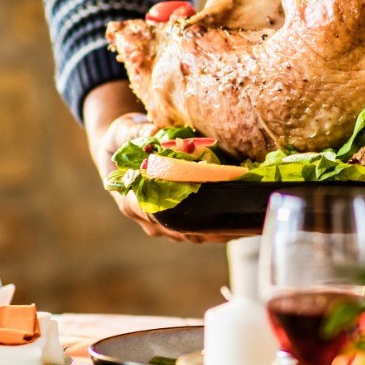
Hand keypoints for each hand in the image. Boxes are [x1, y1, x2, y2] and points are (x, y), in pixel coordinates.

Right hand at [82, 84, 231, 243]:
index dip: (177, 214)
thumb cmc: (121, 139)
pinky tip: (241, 222)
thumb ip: (136, 132)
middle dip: (208, 226)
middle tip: (235, 221)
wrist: (120, 150)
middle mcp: (147, 218)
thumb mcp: (123, 130)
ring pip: (192, 234)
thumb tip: (155, 132)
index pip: (153, 213)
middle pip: (179, 230)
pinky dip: (219, 227)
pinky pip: (199, 229)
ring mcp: (163, 223)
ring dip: (218, 231)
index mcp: (129, 200)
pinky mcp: (177, 220)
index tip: (202, 212)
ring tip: (245, 225)